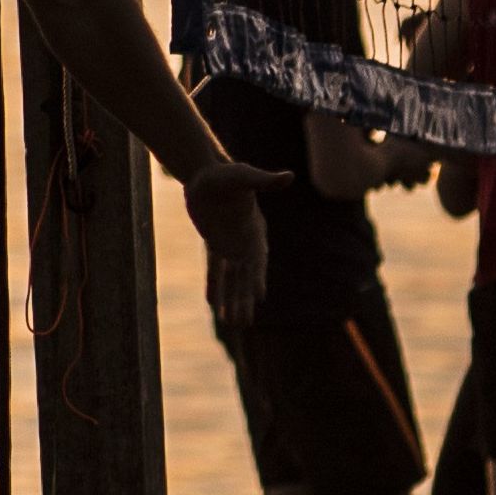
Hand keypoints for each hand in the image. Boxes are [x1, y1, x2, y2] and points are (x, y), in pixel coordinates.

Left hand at [188, 174, 269, 349]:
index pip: (256, 258)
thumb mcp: (244, 176)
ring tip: (233, 322)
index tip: (257, 295)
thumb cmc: (227, 173)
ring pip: (232, 278)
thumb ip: (264, 180)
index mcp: (255, 231)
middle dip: (243, 298)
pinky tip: (213, 303)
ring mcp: (231, 245)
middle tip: (242, 322)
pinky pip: (215, 269)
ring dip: (231, 299)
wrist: (207, 172)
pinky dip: (214, 285)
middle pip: (245, 276)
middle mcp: (246, 243)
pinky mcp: (215, 244)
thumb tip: (288, 176)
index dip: (256, 275)